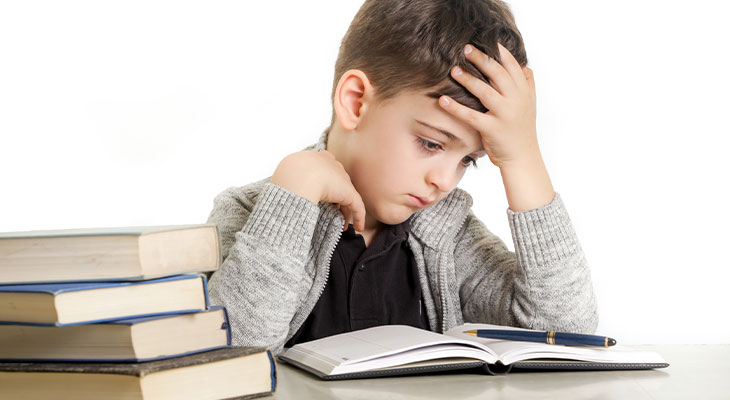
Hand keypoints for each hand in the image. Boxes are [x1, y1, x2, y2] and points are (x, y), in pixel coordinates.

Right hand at [270, 150, 365, 230]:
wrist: (296, 178)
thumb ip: (290, 181)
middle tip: (333, 211)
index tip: (320, 195)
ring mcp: (340, 177)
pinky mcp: (347, 192)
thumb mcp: (285, 175)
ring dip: (346, 211)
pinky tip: (358, 228)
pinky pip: (356, 206)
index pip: (324, 169)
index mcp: (313, 158)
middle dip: (337, 197)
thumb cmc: (286, 178)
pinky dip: (359, 217)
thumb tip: (286, 191)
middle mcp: (329, 164)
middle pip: (337, 181)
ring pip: (346, 195)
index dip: (324, 183)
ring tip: (344, 224)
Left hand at [439, 43, 537, 169]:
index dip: (499, 52)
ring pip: (485, 91)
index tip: (486, 42)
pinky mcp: (492, 129)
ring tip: (453, 69)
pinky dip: (455, 108)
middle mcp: (515, 100)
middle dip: (482, 59)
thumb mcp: (529, 105)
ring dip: (468, 79)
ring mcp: (504, 115)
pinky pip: (471, 116)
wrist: (523, 157)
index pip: (512, 66)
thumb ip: (527, 84)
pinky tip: (443, 100)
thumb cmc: (522, 130)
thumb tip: (524, 66)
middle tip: (465, 49)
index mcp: (523, 92)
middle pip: (498, 74)